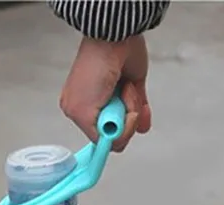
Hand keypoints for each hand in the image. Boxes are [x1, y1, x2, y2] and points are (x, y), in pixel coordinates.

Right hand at [59, 34, 151, 152]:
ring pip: (132, 125)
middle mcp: (99, 109)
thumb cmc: (94, 67)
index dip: (110, 138)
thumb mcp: (82, 111)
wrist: (115, 40)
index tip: (112, 129)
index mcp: (81, 113)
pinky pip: (143, 116)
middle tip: (117, 102)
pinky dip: (143, 109)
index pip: (101, 141)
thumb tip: (110, 145)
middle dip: (123, 120)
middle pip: (119, 135)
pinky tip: (133, 91)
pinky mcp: (133, 95)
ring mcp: (117, 103)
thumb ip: (95, 135)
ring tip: (123, 89)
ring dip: (132, 108)